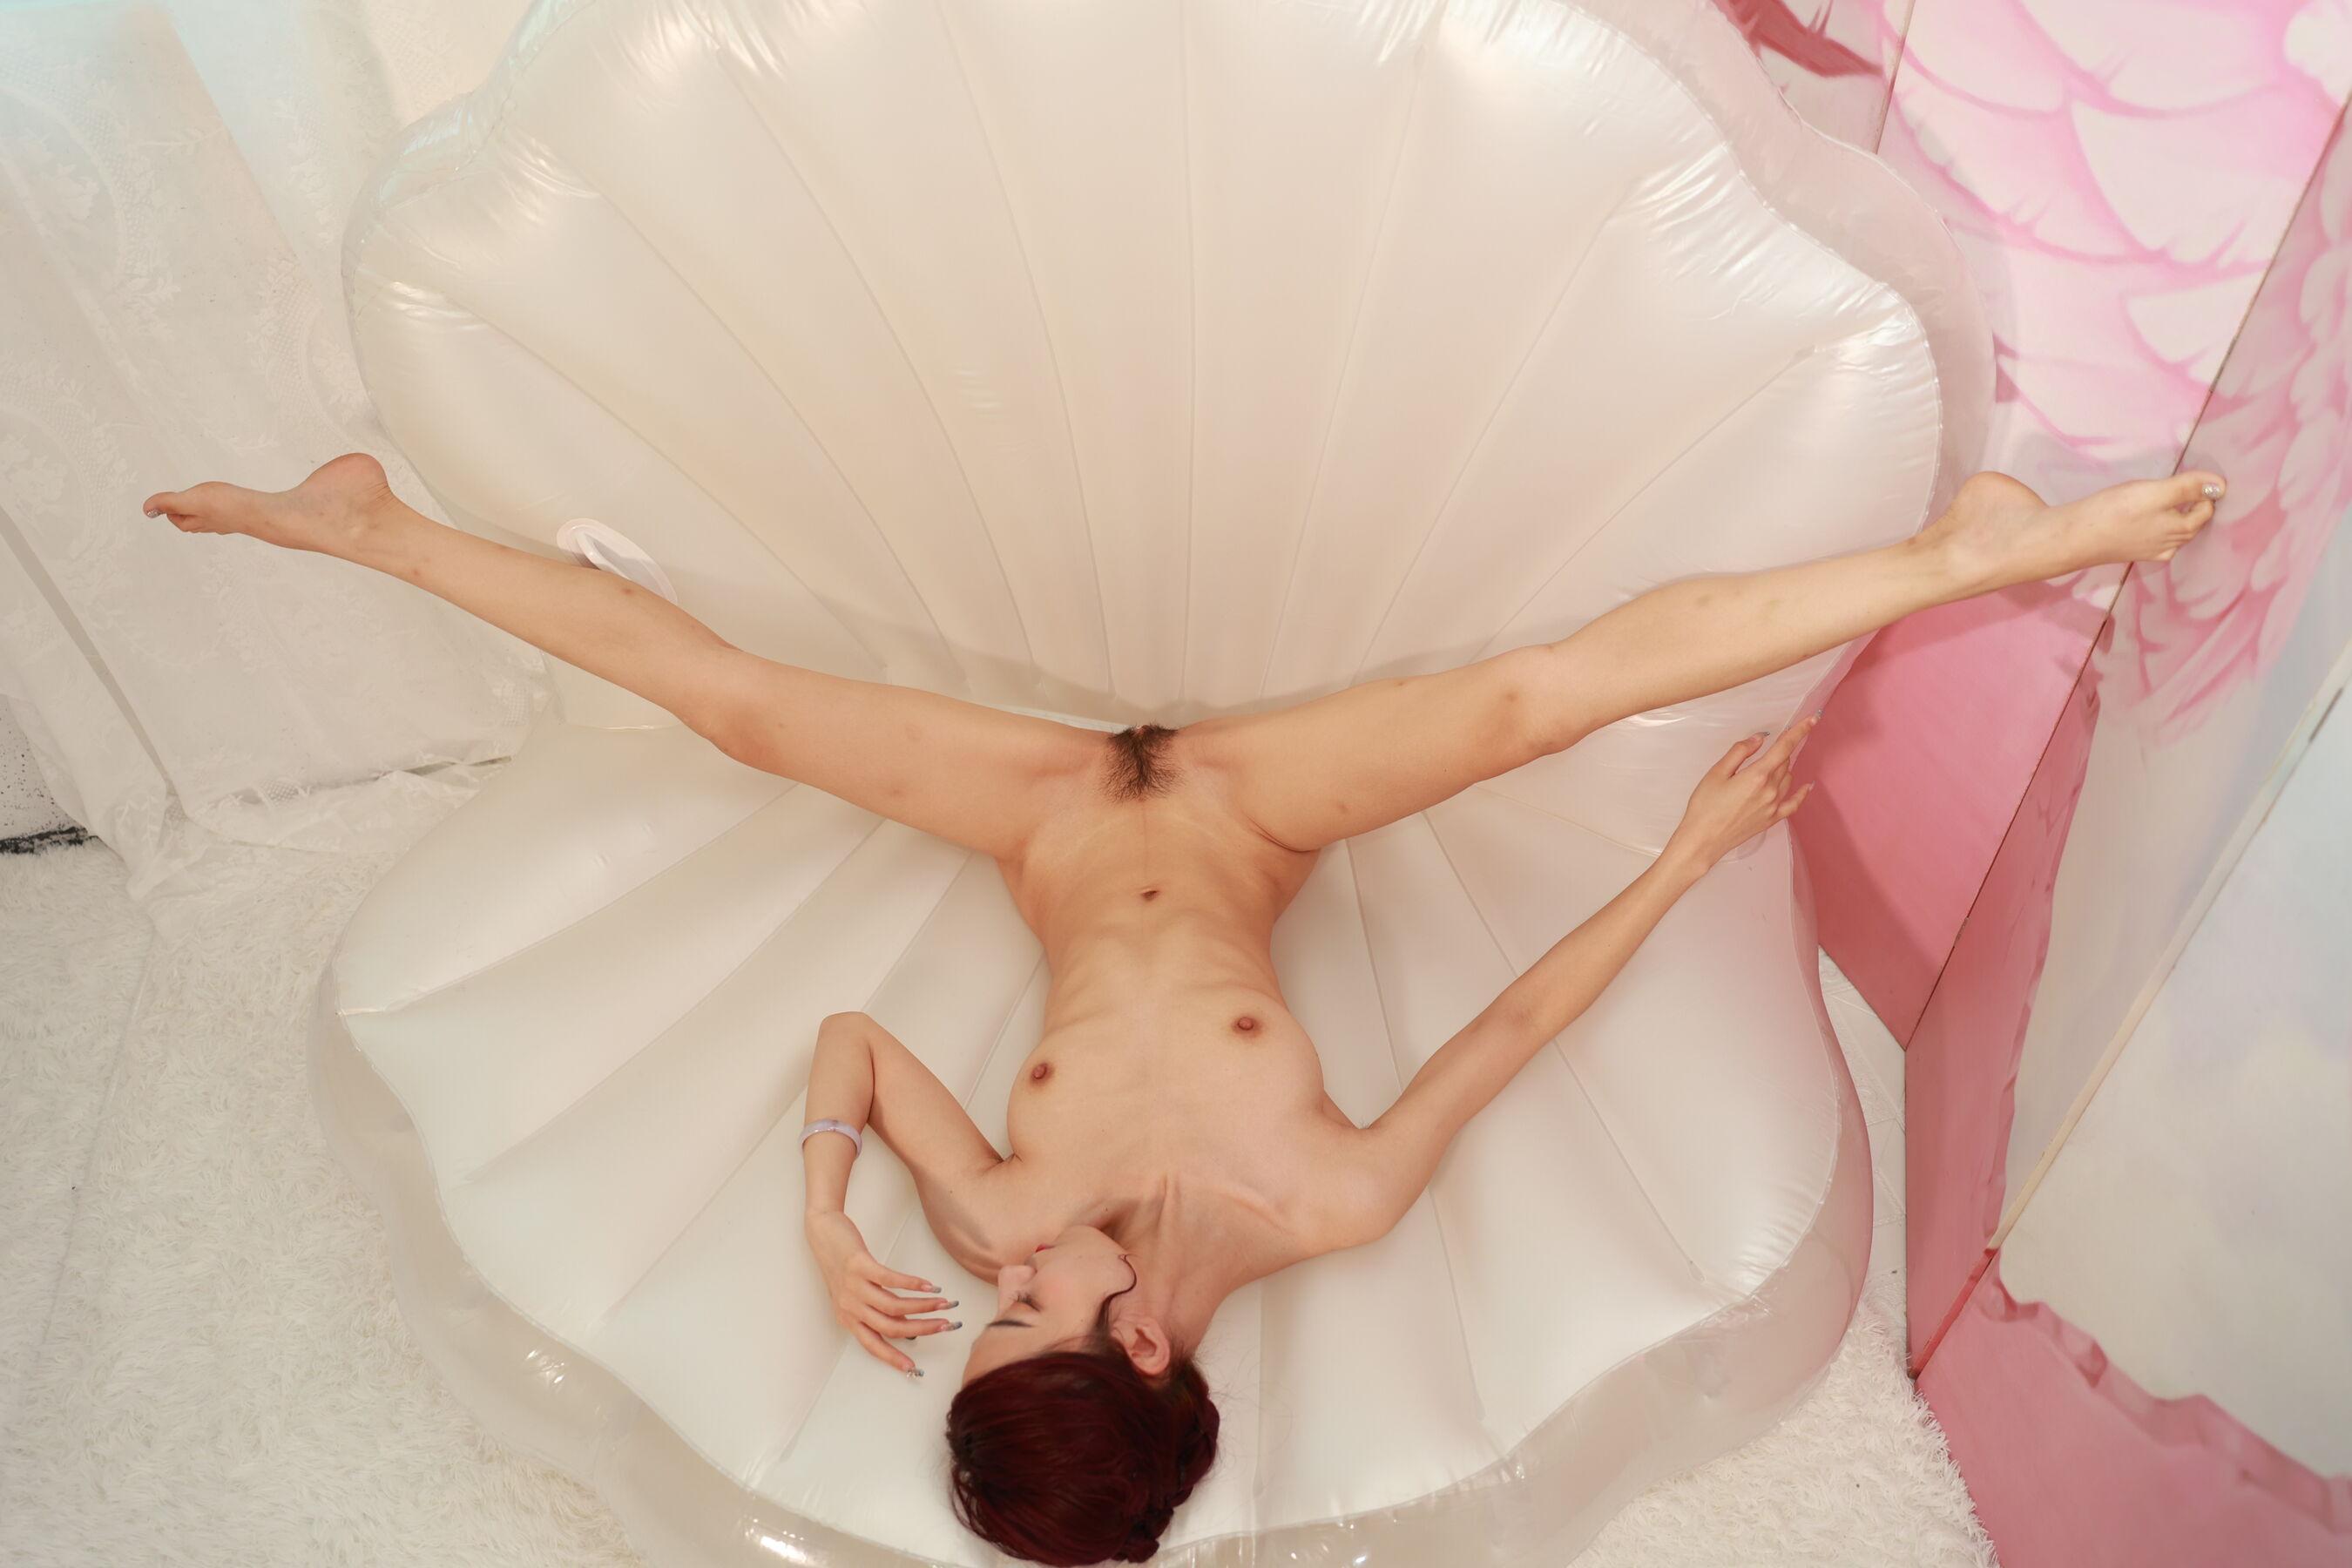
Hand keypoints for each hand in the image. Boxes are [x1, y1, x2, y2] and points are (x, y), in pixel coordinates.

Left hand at [802, 1210, 958, 1373]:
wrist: (822, 1233)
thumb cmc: (840, 1264)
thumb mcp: (853, 1294)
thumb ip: (875, 1310)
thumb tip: (905, 1324)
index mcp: (848, 1318)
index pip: (873, 1345)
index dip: (893, 1358)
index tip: (914, 1368)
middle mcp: (849, 1307)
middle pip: (891, 1327)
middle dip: (922, 1329)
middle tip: (945, 1326)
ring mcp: (853, 1287)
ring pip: (894, 1306)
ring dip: (923, 1307)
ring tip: (943, 1303)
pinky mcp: (859, 1265)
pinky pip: (891, 1280)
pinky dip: (914, 1284)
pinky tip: (929, 1285)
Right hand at [1665, 714, 1818, 870]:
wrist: (1703, 840)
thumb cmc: (1705, 806)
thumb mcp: (1716, 773)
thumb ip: (1740, 752)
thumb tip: (1759, 738)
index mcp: (1757, 776)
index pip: (1784, 748)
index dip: (1799, 731)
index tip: (1813, 719)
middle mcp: (1770, 790)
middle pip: (1784, 762)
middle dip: (1780, 750)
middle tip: (1771, 745)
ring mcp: (1773, 807)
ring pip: (1787, 778)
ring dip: (1782, 767)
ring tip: (1767, 765)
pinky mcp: (1771, 819)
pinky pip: (1793, 803)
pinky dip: (1801, 793)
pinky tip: (1807, 786)